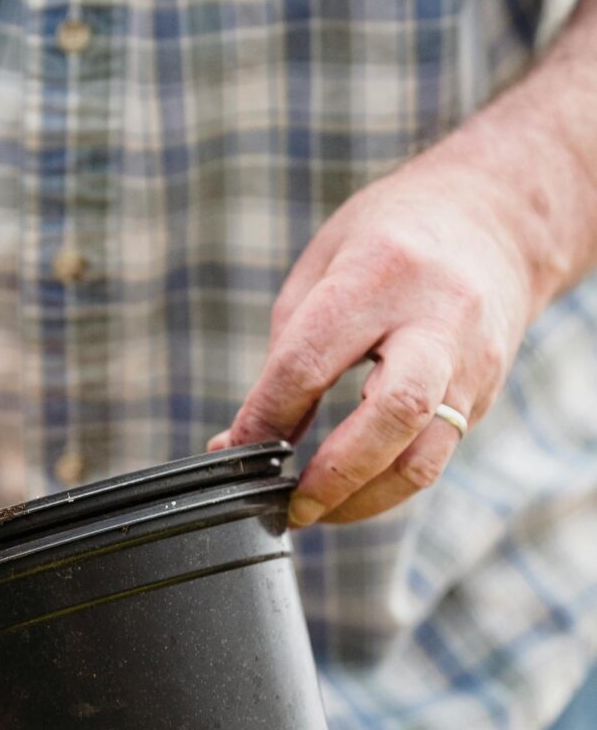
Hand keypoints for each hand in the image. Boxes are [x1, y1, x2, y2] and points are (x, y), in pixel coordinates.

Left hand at [217, 142, 551, 525]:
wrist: (497, 216)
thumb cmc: (389, 237)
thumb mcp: (325, 265)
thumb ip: (287, 352)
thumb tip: (242, 440)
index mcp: (380, 272)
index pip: (313, 360)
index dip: (266, 416)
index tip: (233, 451)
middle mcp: (438, 318)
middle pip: (393, 414)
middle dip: (335, 475)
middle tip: (290, 507)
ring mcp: (472, 360)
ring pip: (425, 456)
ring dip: (364, 500)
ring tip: (314, 512)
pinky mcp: (485, 392)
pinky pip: (436, 454)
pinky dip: (386, 483)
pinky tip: (350, 489)